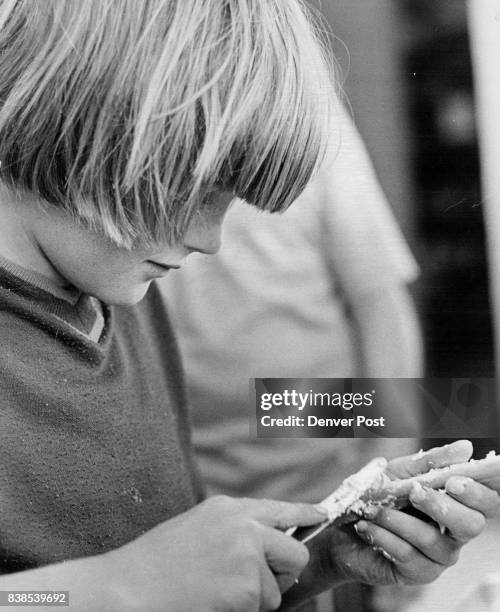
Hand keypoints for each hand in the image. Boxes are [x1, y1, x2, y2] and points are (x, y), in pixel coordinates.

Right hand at [100, 495, 326, 611]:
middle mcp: (244, 526)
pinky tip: (213, 601)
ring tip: (217, 592)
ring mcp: (247, 555)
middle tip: (259, 582)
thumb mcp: (199, 527)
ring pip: (276, 589)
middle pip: (295, 551)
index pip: (280, 508)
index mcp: (228, 508)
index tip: (322, 516)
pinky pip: (260, 608)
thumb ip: (235, 528)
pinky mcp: (246, 587)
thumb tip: (266, 544)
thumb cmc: (157, 562)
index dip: (305, 514)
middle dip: (284, 572)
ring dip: (255, 599)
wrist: (128, 588)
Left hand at [280, 441, 499, 609]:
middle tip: (415, 491)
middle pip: (472, 525)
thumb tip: (465, 447)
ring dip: (398, 519)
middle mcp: (454, 533)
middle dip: (443, 506)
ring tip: (371, 508)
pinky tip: (366, 525)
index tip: (455, 480)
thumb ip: (430, 462)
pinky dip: (383, 535)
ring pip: (433, 540)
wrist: (338, 528)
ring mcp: (437, 556)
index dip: (478, 491)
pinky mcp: (416, 574)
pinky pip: (408, 556)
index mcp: (456, 504)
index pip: (487, 502)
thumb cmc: (374, 496)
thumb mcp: (397, 472)